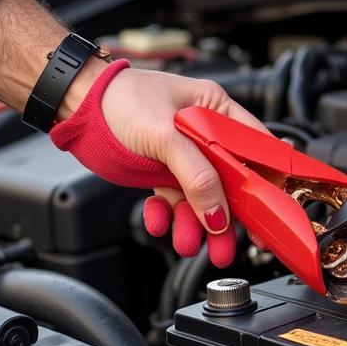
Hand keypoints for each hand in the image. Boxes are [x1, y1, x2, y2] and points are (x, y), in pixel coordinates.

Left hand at [58, 60, 271, 266]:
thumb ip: (197, 176)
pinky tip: (160, 222)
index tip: (270, 212)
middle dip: (228, 216)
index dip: (266, 180)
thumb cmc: (119, 100)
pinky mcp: (162, 171)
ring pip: (201, 198)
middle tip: (228, 245)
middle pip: (229, 181)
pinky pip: (174, 201)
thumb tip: (218, 214)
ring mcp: (182, 154)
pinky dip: (167, 216)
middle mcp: (204, 132)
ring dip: (195, 224)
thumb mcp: (165, 136)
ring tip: (188, 243)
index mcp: (216, 109)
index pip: (255, 148)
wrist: (76, 106)